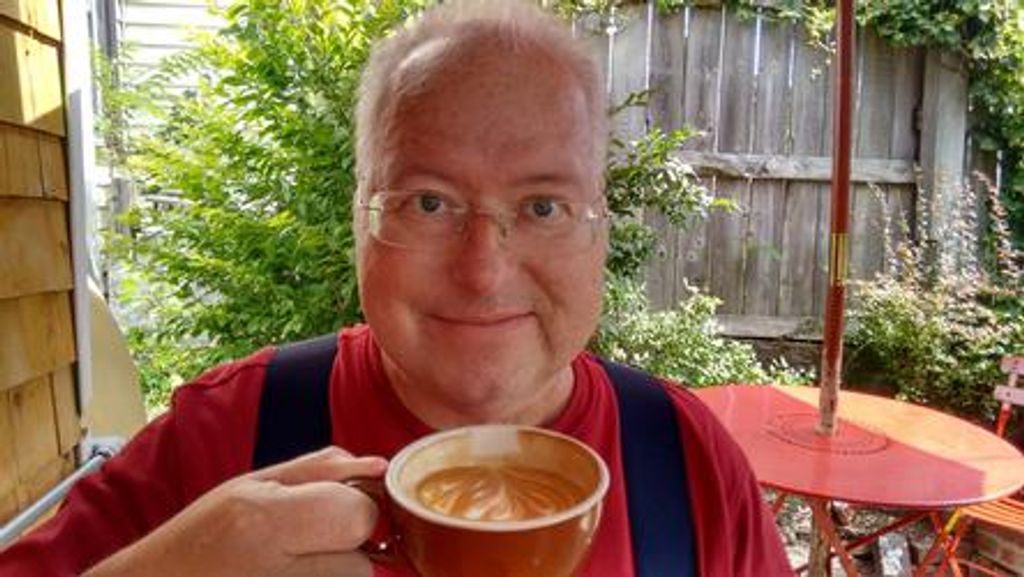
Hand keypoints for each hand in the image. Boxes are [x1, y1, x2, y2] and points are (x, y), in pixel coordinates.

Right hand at [85, 447, 388, 576]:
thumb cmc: (202, 536)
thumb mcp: (252, 486)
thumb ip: (320, 470)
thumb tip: (380, 465)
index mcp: (264, 521)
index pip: (357, 516)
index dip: (358, 508)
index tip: (336, 509)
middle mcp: (274, 572)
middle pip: (363, 562)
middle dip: (350, 548)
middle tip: (310, 543)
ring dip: (337, 574)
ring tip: (293, 565)